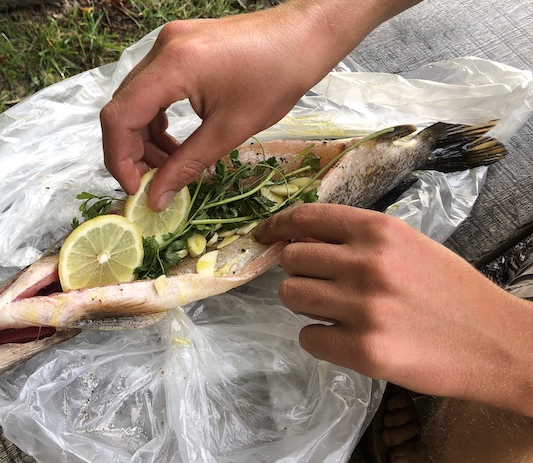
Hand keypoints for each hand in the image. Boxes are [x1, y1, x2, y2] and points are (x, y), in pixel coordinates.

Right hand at [101, 2, 382, 209]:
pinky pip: (152, 88)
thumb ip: (186, 165)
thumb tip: (156, 198)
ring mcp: (168, 44)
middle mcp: (161, 49)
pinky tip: (175, 142)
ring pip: (135, 99)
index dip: (119, 157)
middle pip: (122, 107)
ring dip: (144, 137)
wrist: (304, 36)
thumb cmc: (277, 78)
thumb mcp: (230, 130)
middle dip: (131, 151)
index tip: (135, 188)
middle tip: (152, 182)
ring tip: (170, 165)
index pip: (119, 116)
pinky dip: (156, 119)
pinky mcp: (178, 47)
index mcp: (172, 66)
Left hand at [255, 203, 532, 415]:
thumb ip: (356, 240)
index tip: (264, 235)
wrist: (499, 343)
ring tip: (337, 311)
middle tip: (324, 285)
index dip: (277, 226)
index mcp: (379, 230)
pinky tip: (348, 339)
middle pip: (291, 259)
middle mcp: (367, 263)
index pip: (305, 217)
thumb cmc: (451, 292)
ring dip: (306, 304)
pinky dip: (321, 339)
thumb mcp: (408, 246)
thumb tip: (298, 240)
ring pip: (290, 296)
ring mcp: (363, 308)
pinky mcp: (363, 351)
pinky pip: (307, 337)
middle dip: (300, 272)